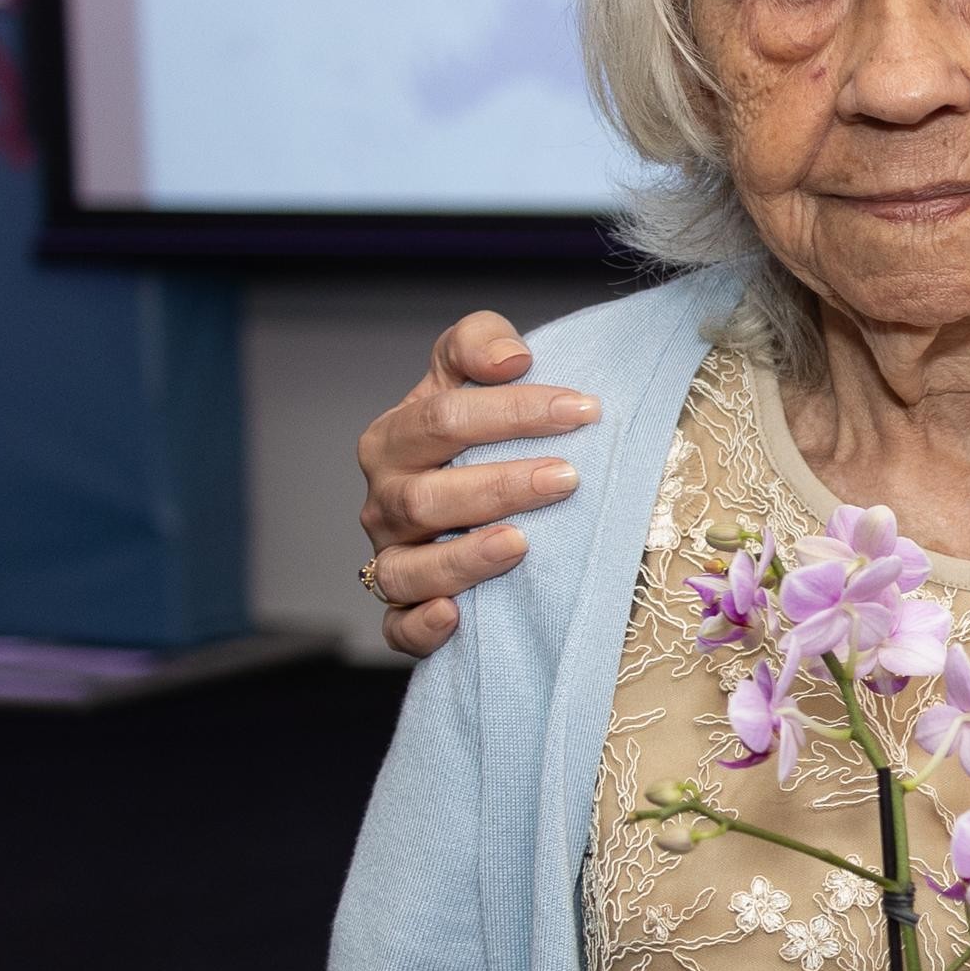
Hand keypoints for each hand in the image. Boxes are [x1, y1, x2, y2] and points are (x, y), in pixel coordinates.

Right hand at [357, 312, 597, 656]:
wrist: (468, 484)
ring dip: (464, 558)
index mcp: (395, 440)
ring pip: (407, 568)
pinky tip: (455, 617)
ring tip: (521, 544)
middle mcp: (386, 501)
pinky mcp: (402, 609)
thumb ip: (479, 343)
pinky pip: (397, 627)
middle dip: (499, 485)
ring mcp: (392, 557)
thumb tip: (511, 357)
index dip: (513, 412)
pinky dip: (420, 627)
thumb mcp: (472, 372)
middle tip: (568, 477)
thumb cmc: (478, 430)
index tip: (584, 409)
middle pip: (426, 496)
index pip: (442, 419)